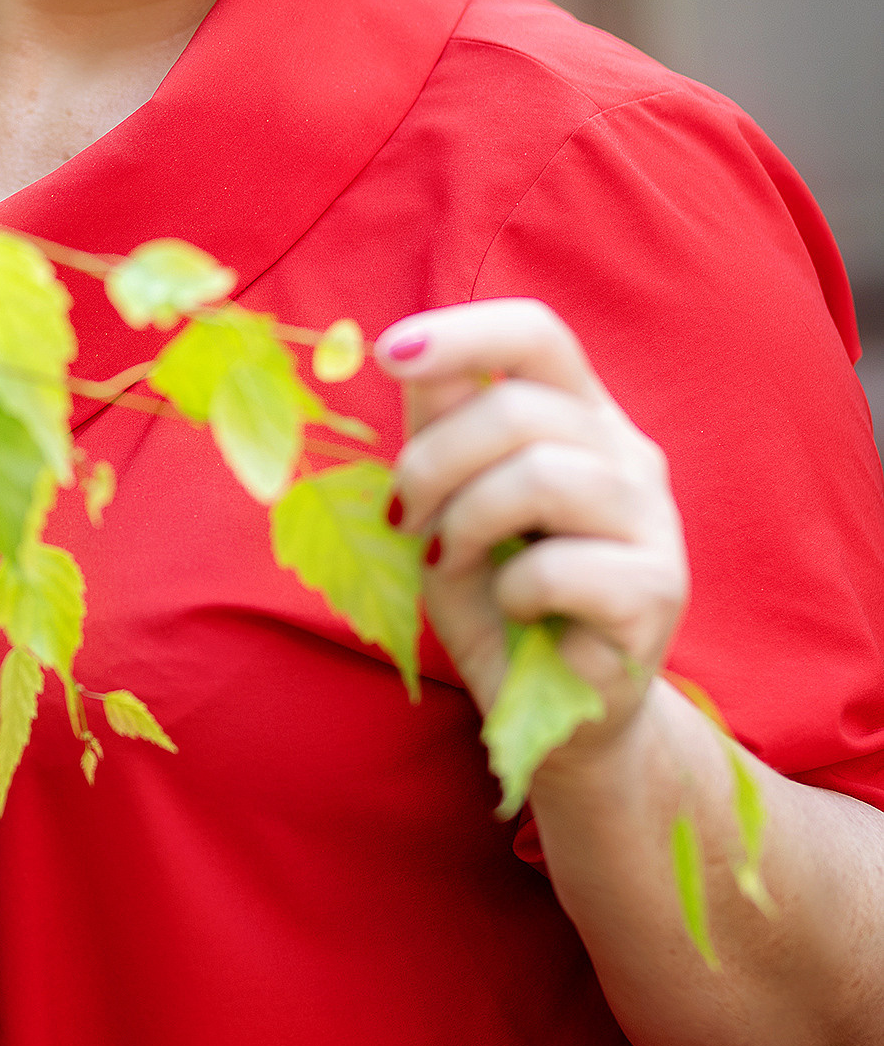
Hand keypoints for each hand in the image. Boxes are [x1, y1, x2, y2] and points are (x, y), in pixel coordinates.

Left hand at [378, 298, 689, 755]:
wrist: (555, 712)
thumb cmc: (497, 597)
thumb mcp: (449, 506)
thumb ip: (440, 431)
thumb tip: (410, 358)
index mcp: (578, 416)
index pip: (539, 335)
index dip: (465, 333)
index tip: (388, 351)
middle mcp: (626, 454)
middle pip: (520, 407)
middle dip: (434, 459)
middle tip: (405, 517)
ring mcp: (653, 519)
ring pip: (541, 475)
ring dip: (468, 522)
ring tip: (455, 561)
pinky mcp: (656, 590)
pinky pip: (559, 566)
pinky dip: (510, 590)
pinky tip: (515, 610)